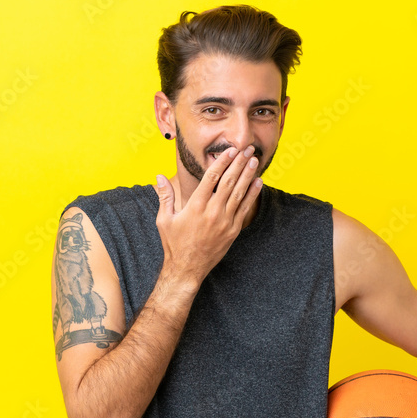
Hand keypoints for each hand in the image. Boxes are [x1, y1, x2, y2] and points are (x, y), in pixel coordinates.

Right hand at [154, 146, 261, 287]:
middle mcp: (212, 212)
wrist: (187, 269)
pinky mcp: (233, 231)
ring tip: (254, 160)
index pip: (211, 178)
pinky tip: (258, 182)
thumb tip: (158, 177)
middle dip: (239, 163)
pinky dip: (252, 194)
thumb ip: (165, 196)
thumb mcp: (164, 219)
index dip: (222, 162)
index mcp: (195, 206)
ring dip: (248, 175)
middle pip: (229, 182)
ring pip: (239, 193)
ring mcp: (225, 222)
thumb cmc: (174, 244)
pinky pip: (245, 208)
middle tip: (247, 149)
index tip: (230, 150)